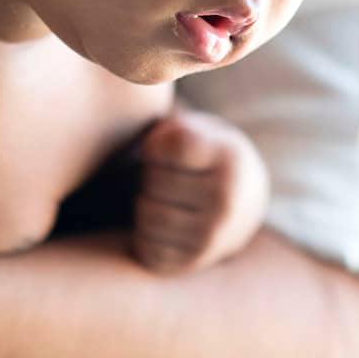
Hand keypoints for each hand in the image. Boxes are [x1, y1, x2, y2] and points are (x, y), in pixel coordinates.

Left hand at [132, 109, 268, 273]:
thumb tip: (115, 93)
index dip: (156, 144)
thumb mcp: (194, 126)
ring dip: (146, 204)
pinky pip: (145, 248)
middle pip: (151, 182)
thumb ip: (164, 116)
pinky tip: (167, 222)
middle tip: (171, 175)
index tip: (171, 147)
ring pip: (145, 217)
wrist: (242, 203)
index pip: (164, 147)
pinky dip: (144, 234)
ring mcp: (213, 237)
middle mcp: (228, 200)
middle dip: (150, 174)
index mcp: (229, 155)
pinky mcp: (192, 264)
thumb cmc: (199, 155)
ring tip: (169, 197)